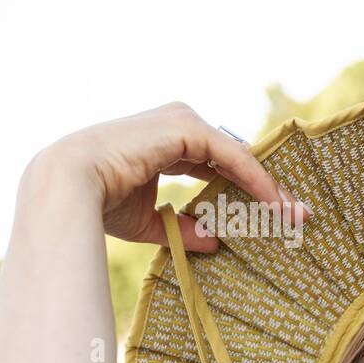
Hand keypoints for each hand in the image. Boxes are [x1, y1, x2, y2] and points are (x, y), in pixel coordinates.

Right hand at [30, 101, 309, 252]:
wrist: (67, 187)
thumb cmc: (96, 203)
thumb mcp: (147, 220)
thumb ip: (181, 227)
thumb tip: (214, 241)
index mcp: (163, 141)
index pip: (215, 163)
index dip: (243, 188)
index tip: (272, 213)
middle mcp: (175, 124)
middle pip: (233, 157)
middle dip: (265, 186)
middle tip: (296, 214)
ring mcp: (181, 121)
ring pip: (237, 156)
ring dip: (268, 186)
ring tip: (294, 214)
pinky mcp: (186, 126)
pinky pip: (233, 156)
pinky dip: (256, 179)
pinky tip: (274, 203)